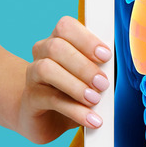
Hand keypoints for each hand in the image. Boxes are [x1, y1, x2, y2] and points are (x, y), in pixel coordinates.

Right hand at [16, 16, 111, 143]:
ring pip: (46, 69)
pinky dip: (75, 110)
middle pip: (56, 47)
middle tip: (103, 84)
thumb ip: (99, 70)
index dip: (86, 39)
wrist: (45, 117)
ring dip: (75, 85)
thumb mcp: (89, 79)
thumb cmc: (72, 92)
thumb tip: (115, 73)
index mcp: (58, 41)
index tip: (106, 56)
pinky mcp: (30, 99)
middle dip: (84, 65)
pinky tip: (91, 119)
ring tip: (94, 100)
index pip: (65, 27)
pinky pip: (51, 100)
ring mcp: (32, 76)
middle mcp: (41, 54)